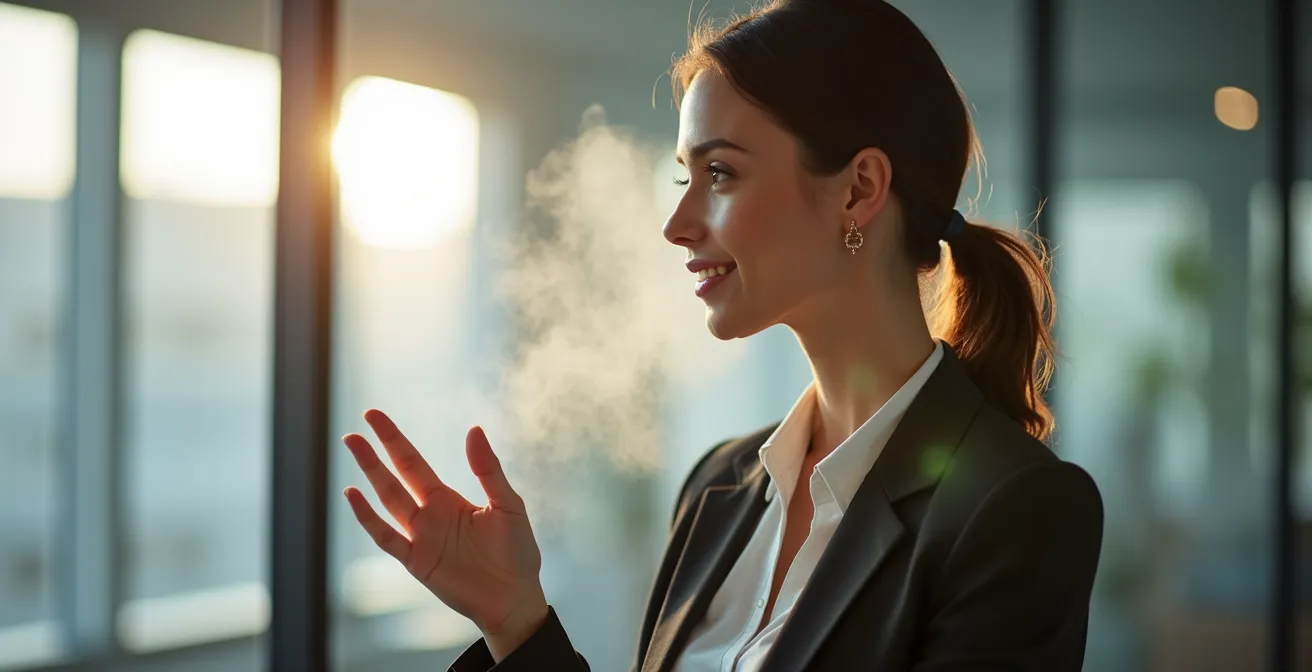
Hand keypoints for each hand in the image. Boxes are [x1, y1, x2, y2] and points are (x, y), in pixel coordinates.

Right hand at [342, 410, 548, 657]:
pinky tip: (353, 495)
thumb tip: (473, 429)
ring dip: (369, 475)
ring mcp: (420, 538)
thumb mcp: (507, 504)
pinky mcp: (417, 562)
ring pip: (387, 500)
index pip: (412, 462)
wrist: (515, 597)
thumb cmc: (517, 552)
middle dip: (375, 453)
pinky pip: (387, 537)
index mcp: (447, 499)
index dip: (393, 439)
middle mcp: (428, 515)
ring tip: (352, 448)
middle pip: (395, 477)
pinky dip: (369, 517)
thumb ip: (487, 469)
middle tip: (353, 431)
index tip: (374, 417)